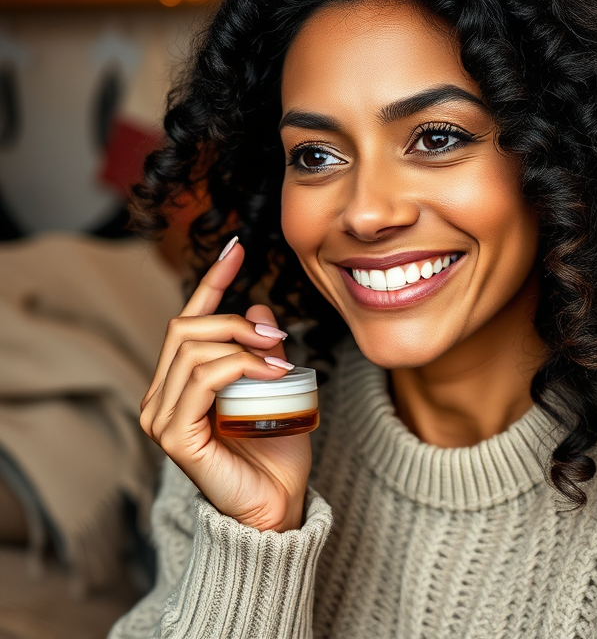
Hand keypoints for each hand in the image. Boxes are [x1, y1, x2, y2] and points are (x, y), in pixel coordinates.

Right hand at [140, 238, 311, 531]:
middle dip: (233, 320)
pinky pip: (203, 379)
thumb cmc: (276, 451)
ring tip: (279, 359)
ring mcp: (162, 416)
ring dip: (242, 343)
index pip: (189, 319)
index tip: (237, 249)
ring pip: (193, 348)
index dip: (213, 281)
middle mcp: (163, 396)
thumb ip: (265, 351)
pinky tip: (271, 373)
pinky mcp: (174, 435)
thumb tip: (261, 309)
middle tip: (276, 337)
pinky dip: (240, 366)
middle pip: (186, 327)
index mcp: (182, 382)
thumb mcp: (278, 387)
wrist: (278, 503)